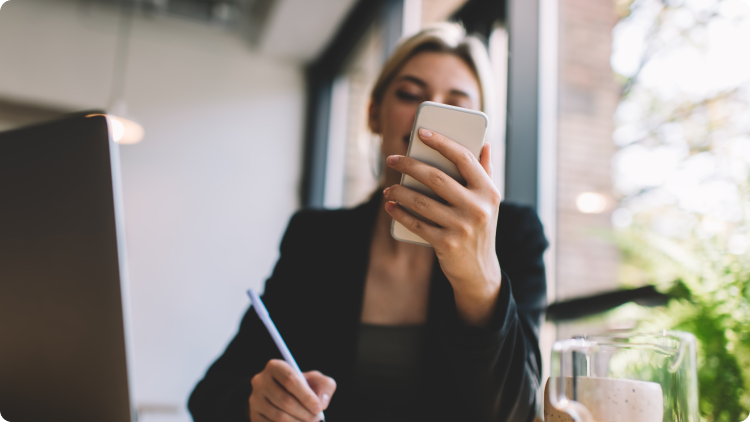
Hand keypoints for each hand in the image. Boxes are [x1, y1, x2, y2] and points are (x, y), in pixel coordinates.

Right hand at [249, 359, 335, 421]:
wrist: (286, 395)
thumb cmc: (303, 387)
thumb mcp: (316, 380)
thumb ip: (325, 386)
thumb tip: (321, 402)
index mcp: (275, 367)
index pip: (290, 380)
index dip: (306, 396)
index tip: (319, 408)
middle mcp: (260, 381)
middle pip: (284, 400)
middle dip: (304, 413)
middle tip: (317, 419)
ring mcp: (255, 399)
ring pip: (278, 416)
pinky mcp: (254, 415)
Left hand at [383, 128, 502, 326]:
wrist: (480, 271)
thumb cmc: (480, 228)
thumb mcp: (489, 202)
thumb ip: (485, 172)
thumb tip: (483, 143)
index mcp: (489, 191)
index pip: (464, 158)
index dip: (442, 142)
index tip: (422, 133)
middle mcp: (478, 207)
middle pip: (436, 178)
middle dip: (409, 166)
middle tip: (392, 160)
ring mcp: (462, 227)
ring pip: (422, 201)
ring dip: (400, 192)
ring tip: (388, 188)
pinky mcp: (447, 244)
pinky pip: (417, 224)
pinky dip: (400, 214)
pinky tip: (390, 206)